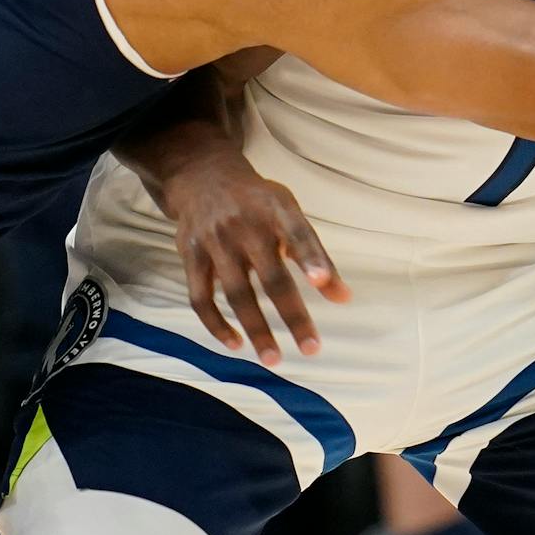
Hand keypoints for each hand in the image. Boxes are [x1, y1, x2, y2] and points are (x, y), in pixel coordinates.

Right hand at [161, 142, 350, 365]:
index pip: (298, 233)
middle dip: (292, 315)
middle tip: (311, 348)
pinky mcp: (191, 255)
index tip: (323, 284)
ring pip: (237, 293)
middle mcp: (245, 225)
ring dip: (256, 329)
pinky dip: (216, 324)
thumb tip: (343, 297)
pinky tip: (236, 344)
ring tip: (274, 358)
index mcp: (276, 209)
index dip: (311, 258)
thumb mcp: (288, 212)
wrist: (202, 176)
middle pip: (271, 276)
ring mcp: (215, 241)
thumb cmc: (257, 202)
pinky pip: (201, 297)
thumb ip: (314, 253)